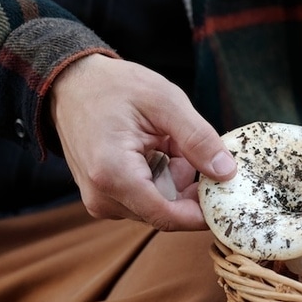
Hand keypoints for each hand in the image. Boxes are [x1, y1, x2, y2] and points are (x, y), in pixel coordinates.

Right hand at [48, 54, 236, 229]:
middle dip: (188, 184)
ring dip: (174, 177)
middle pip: (167, 211)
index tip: (230, 196)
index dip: (204, 212)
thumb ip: (197, 138)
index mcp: (113, 175)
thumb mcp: (165, 101)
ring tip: (164, 141)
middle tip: (186, 145)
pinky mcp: (104, 198)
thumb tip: (226, 172)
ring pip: (160, 205)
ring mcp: (101, 201)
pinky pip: (146, 198)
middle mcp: (103, 198)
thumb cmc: (113, 87)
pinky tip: (154, 149)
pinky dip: (160, 176)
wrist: (71, 84)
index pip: (169, 217)